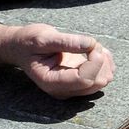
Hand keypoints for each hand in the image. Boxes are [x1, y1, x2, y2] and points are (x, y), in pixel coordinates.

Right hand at [0, 21, 114, 98]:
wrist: (22, 47)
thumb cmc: (29, 42)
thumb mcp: (43, 38)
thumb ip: (67, 42)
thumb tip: (91, 44)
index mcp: (51, 82)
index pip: (84, 79)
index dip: (95, 61)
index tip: (93, 43)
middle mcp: (64, 90)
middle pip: (97, 82)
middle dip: (100, 60)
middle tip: (90, 42)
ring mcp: (73, 87)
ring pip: (104, 80)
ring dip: (105, 61)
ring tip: (92, 46)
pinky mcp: (81, 81)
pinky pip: (104, 75)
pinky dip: (106, 62)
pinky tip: (95, 50)